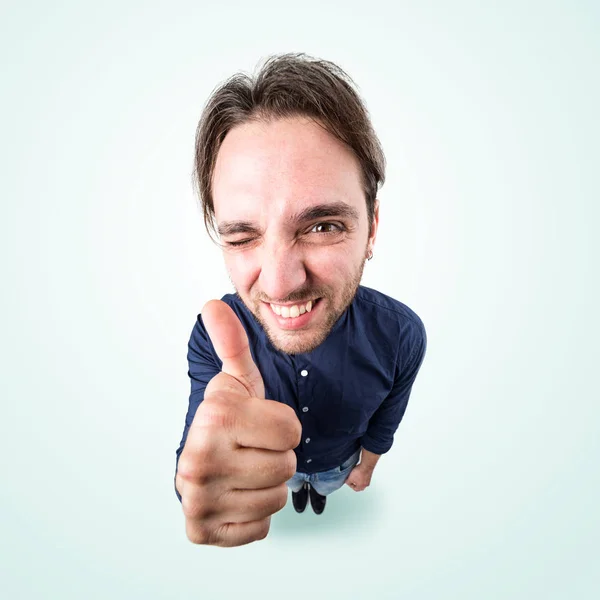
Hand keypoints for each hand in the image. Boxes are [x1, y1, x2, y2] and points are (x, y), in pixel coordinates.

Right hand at [176, 300, 301, 546]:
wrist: (201, 459)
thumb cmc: (229, 419)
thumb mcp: (236, 380)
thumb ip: (232, 342)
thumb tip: (213, 303)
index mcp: (214, 417)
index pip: (292, 430)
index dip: (283, 426)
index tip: (260, 424)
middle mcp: (199, 460)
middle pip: (287, 466)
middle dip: (277, 457)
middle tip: (252, 449)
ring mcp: (199, 500)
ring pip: (276, 499)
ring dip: (267, 486)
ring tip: (244, 470)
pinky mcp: (202, 531)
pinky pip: (259, 530)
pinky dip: (254, 517)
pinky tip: (236, 496)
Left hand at [345, 464, 372, 491]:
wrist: (366, 466)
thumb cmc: (359, 473)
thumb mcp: (350, 478)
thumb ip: (348, 481)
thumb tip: (347, 482)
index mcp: (361, 487)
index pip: (355, 489)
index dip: (350, 485)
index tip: (348, 481)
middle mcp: (366, 484)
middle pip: (359, 485)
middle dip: (355, 482)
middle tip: (351, 479)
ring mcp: (368, 479)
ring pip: (362, 481)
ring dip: (358, 478)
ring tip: (355, 474)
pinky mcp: (369, 474)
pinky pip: (364, 476)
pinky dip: (361, 475)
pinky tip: (358, 471)